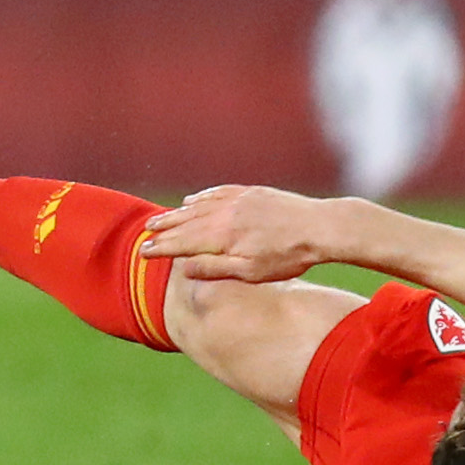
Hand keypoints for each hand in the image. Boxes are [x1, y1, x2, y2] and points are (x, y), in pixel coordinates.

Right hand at [138, 185, 340, 282]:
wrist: (320, 227)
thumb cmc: (288, 256)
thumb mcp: (251, 272)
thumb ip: (215, 268)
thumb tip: (184, 267)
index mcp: (222, 236)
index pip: (182, 242)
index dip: (161, 247)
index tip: (144, 251)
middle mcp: (224, 214)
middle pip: (185, 221)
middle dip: (163, 228)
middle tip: (145, 232)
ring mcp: (237, 200)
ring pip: (198, 206)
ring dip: (177, 213)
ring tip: (161, 217)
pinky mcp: (251, 193)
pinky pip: (217, 193)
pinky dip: (200, 197)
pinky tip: (192, 200)